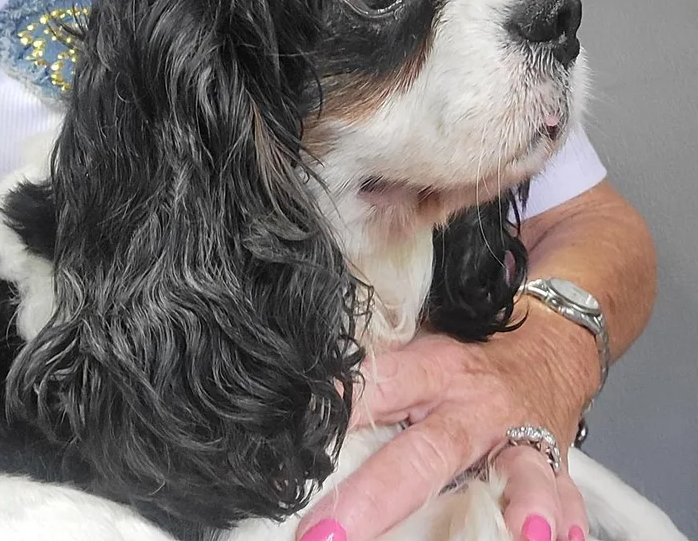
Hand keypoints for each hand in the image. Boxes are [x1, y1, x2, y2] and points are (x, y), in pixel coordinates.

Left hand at [297, 302, 599, 540]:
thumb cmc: (471, 354)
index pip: (379, 385)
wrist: (547, 345)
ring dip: (520, 501)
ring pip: (521, 470)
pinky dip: (564, 522)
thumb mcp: (421, 351)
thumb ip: (380, 378)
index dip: (341, 409)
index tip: (301, 439)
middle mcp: (475, 406)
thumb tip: (309, 404)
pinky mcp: (556, 466)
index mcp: (434, 369)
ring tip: (520, 532)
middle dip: (380, 495)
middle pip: (428, 448)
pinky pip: (566, 497)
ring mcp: (521, 438)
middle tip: (329, 534)